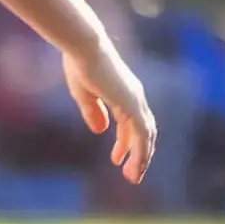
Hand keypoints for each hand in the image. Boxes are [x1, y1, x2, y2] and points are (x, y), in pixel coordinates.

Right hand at [63, 40, 156, 184]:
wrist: (83, 46)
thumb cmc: (78, 62)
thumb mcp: (83, 92)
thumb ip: (93, 111)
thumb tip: (100, 130)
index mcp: (124, 92)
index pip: (131, 123)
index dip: (124, 142)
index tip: (116, 159)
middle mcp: (135, 97)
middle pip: (144, 132)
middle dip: (137, 154)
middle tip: (129, 173)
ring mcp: (136, 101)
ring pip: (146, 137)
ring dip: (140, 159)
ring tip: (132, 177)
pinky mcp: (133, 106)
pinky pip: (142, 136)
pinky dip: (140, 153)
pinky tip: (132, 166)